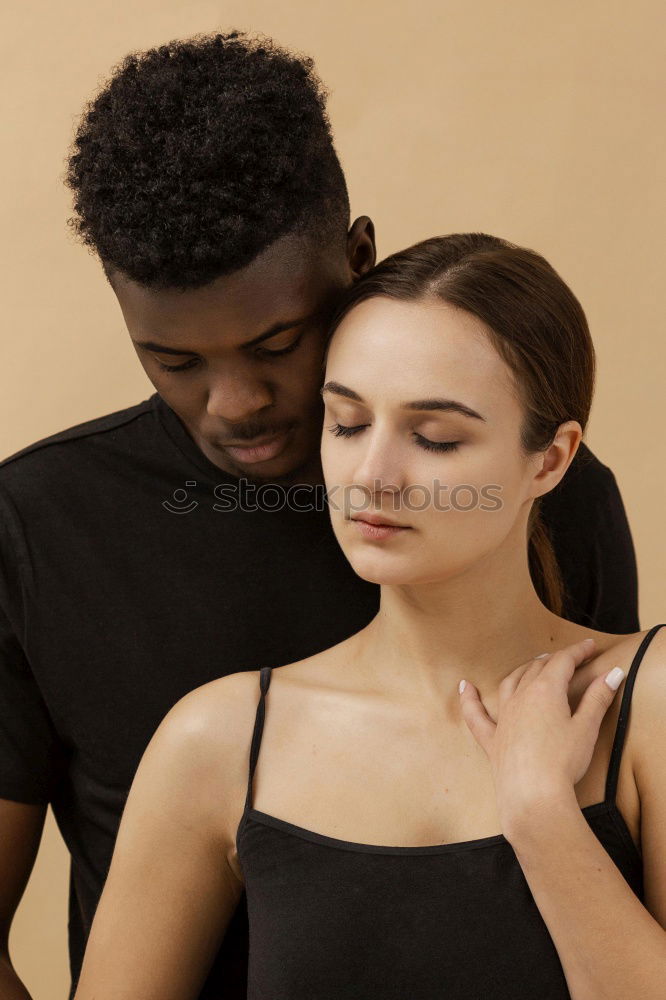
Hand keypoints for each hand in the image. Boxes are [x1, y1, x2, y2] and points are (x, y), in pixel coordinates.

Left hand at [458, 638, 624, 827]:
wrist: (534, 795)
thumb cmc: (563, 761)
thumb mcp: (587, 727)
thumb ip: (598, 698)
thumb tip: (613, 673)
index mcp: (546, 691)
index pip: (563, 662)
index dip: (578, 652)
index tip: (590, 647)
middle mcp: (521, 697)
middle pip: (537, 669)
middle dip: (555, 660)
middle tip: (571, 658)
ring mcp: (503, 717)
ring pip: (511, 682)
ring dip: (524, 670)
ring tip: (534, 665)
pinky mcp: (491, 738)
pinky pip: (475, 714)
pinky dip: (469, 698)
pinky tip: (464, 686)